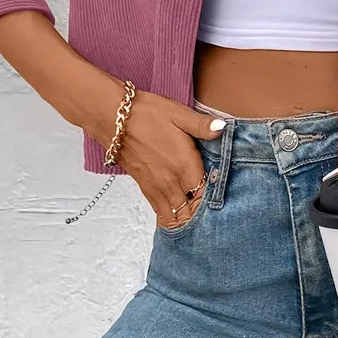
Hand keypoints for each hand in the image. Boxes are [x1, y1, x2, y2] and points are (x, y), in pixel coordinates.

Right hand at [75, 72, 227, 229]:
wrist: (113, 118)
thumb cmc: (147, 113)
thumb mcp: (179, 114)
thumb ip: (202, 126)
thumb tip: (223, 129)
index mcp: (185, 165)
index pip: (206, 193)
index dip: (216, 198)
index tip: (224, 198)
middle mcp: (171, 180)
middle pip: (191, 209)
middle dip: (202, 214)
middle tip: (213, 216)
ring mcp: (156, 186)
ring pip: (175, 213)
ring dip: (186, 219)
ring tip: (197, 224)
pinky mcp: (143, 185)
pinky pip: (159, 209)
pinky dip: (168, 217)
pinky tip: (175, 221)